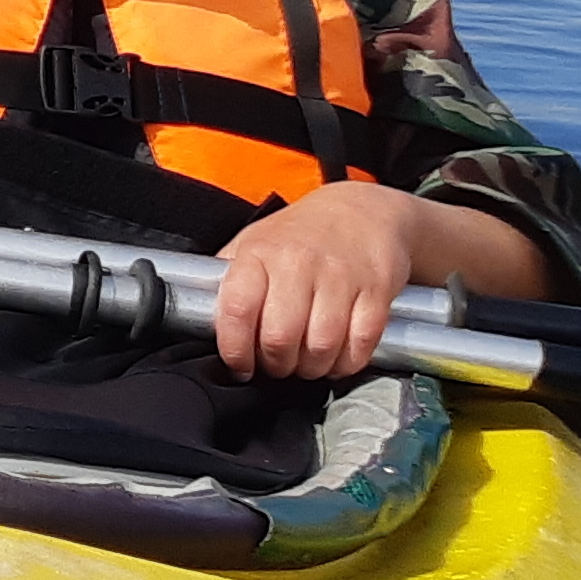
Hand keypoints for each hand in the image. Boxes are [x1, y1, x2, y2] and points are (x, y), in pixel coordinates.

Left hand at [209, 182, 429, 380]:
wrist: (362, 210)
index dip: (235, 349)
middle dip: (276, 365)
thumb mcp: (253, 242)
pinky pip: (361, 343)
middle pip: (279, 337)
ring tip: (306, 364)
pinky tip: (337, 359)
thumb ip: (229, 278)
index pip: (237, 309)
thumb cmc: (300, 233)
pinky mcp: (376, 291)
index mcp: (259, 254)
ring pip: (321, 346)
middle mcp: (298, 263)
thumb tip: (204, 319)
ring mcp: (340, 277)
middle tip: (277, 366)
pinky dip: (347, 363)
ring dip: (311, 368)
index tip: (239, 365)